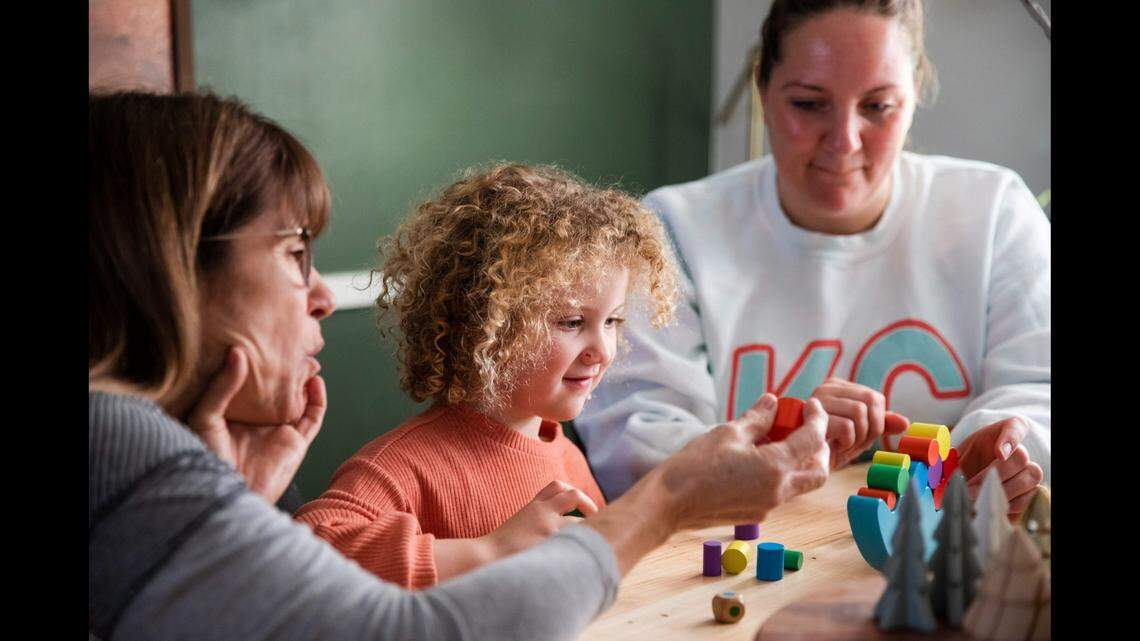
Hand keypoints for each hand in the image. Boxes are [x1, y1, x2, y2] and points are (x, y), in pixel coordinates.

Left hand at [187, 347, 325, 502]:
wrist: (226, 493)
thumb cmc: (205, 458)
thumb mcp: (205, 416)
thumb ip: (222, 386)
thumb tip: (238, 352)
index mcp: (233, 412)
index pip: (249, 382)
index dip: (257, 363)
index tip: (262, 340)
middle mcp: (257, 419)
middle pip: (277, 387)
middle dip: (285, 368)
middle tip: (290, 344)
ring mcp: (278, 430)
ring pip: (298, 398)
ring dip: (305, 379)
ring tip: (308, 358)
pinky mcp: (296, 443)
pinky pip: (313, 417)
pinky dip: (318, 399)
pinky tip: (316, 380)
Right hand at [483, 480, 598, 558]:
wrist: (484, 557)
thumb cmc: (498, 549)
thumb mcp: (517, 526)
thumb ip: (534, 522)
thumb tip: (550, 533)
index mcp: (532, 506)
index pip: (556, 486)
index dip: (573, 492)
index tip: (581, 505)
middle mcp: (541, 511)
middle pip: (572, 495)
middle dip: (589, 506)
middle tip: (597, 519)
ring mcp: (547, 527)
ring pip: (577, 522)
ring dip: (587, 532)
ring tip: (593, 544)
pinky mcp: (550, 543)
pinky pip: (574, 541)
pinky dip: (581, 548)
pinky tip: (582, 559)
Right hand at [658, 393, 830, 529]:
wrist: (670, 503)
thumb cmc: (695, 465)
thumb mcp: (728, 433)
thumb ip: (757, 418)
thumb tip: (773, 402)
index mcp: (775, 467)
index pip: (812, 440)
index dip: (816, 418)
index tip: (811, 405)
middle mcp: (779, 491)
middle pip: (819, 472)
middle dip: (820, 448)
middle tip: (808, 428)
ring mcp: (769, 505)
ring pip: (801, 484)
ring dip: (801, 462)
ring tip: (781, 440)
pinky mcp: (756, 513)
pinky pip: (780, 492)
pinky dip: (781, 473)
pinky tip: (761, 458)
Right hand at [810, 378, 908, 468]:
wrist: (802, 465)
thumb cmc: (829, 448)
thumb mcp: (859, 436)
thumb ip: (880, 425)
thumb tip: (905, 423)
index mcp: (837, 387)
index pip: (876, 398)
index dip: (877, 422)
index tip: (860, 437)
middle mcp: (826, 388)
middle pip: (871, 400)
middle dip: (870, 429)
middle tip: (854, 443)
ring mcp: (817, 399)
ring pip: (860, 411)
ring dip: (857, 437)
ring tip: (843, 445)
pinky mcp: (812, 415)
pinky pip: (847, 426)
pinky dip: (846, 443)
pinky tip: (833, 447)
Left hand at [956, 417, 1042, 513]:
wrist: (975, 477)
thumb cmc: (967, 461)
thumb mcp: (956, 454)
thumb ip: (949, 458)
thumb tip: (935, 469)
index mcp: (1003, 433)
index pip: (1015, 427)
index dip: (1010, 439)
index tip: (999, 453)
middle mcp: (1020, 450)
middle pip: (1020, 457)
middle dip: (994, 474)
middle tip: (971, 487)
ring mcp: (1028, 470)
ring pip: (1028, 478)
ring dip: (1001, 491)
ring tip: (976, 497)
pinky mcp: (1030, 491)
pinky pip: (1028, 497)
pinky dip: (1009, 504)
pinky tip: (991, 504)